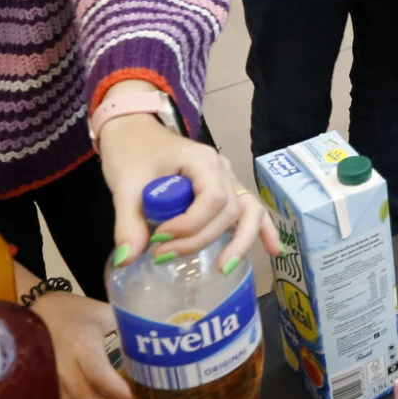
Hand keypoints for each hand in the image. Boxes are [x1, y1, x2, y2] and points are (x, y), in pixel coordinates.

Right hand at [33, 288, 145, 398]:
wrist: (30, 319)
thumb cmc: (72, 313)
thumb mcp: (101, 312)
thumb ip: (127, 328)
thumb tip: (159, 345)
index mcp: (79, 344)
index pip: (97, 373)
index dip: (117, 391)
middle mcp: (63, 369)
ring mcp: (54, 386)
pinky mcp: (52, 397)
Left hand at [98, 108, 276, 274]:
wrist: (132, 131)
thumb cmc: (131, 152)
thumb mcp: (124, 185)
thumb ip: (128, 223)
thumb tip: (127, 260)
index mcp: (201, 160)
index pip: (212, 198)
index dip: (190, 225)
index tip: (158, 239)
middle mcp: (222, 169)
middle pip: (228, 210)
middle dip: (200, 238)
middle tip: (163, 255)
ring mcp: (227, 179)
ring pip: (247, 212)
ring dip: (239, 241)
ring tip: (224, 267)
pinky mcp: (225, 190)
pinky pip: (250, 210)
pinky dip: (262, 230)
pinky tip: (273, 251)